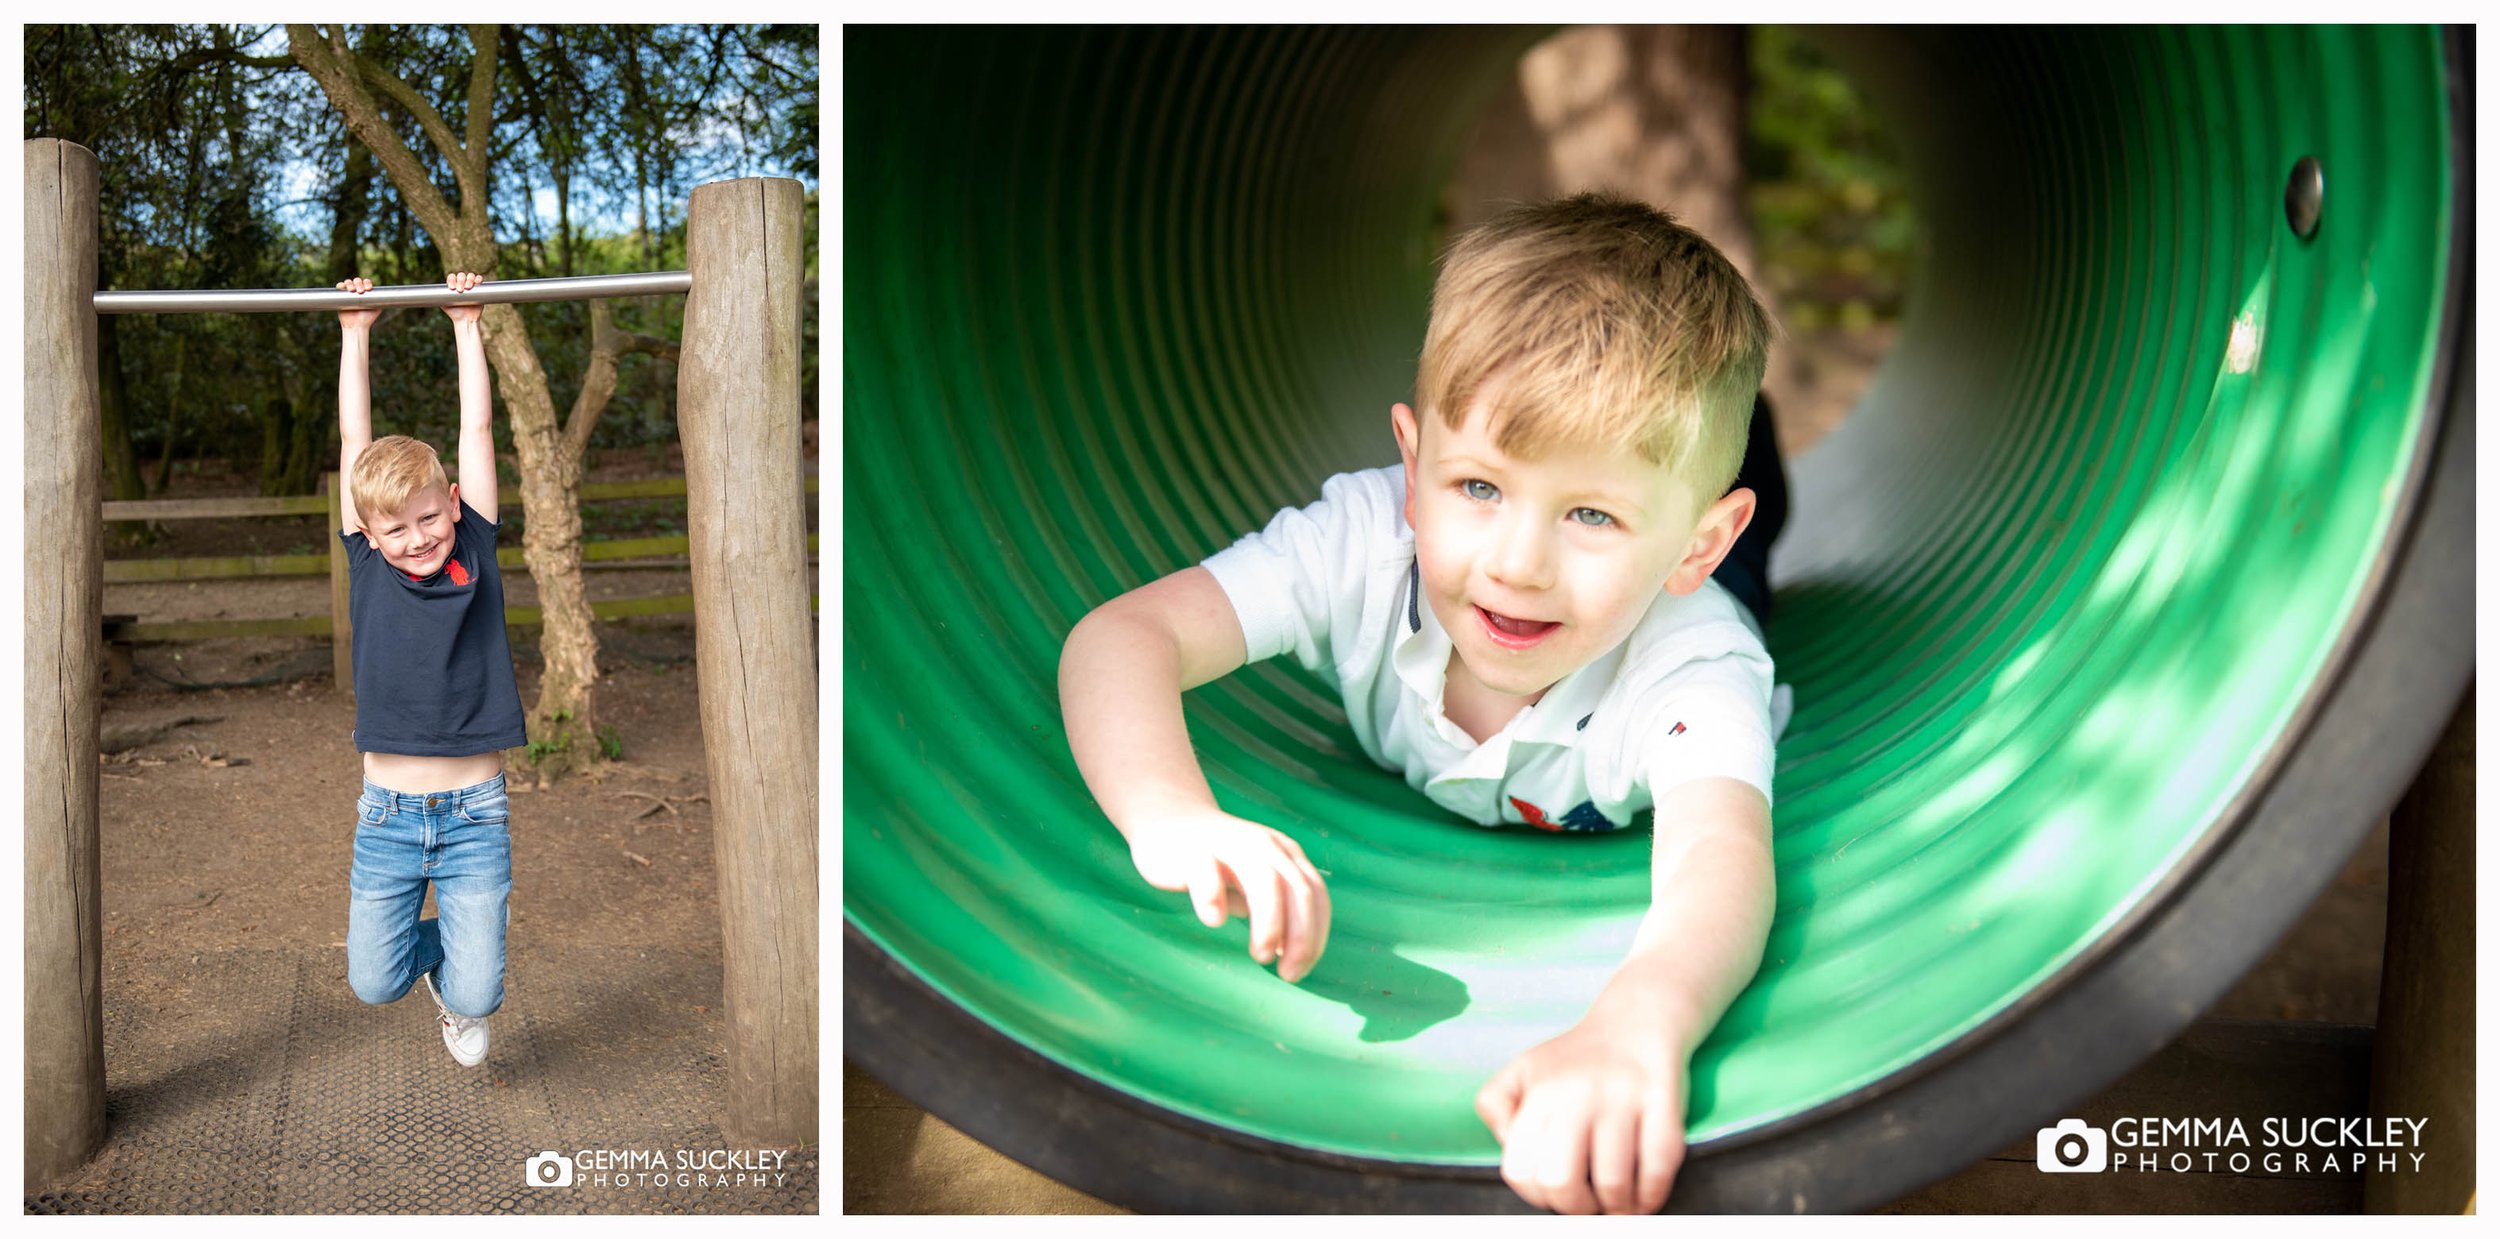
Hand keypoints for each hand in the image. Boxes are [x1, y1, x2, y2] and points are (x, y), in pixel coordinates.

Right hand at [335, 277, 379, 329]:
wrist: (357, 326)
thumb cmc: (368, 318)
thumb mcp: (377, 308)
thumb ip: (381, 301)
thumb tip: (389, 295)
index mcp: (366, 292)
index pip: (366, 282)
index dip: (367, 283)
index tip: (368, 289)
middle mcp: (357, 291)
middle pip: (357, 280)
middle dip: (359, 283)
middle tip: (360, 291)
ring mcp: (348, 293)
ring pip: (348, 282)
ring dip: (350, 283)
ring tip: (352, 290)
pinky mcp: (339, 296)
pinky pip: (339, 287)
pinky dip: (341, 285)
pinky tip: (343, 287)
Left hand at [442, 271, 482, 323]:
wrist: (465, 320)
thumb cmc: (453, 313)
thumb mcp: (443, 304)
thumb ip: (439, 297)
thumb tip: (432, 293)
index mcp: (453, 285)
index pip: (452, 277)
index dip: (452, 280)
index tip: (452, 288)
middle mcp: (462, 284)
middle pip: (461, 275)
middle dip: (460, 281)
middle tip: (460, 290)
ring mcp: (471, 285)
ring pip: (470, 276)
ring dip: (469, 280)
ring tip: (468, 288)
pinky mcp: (479, 288)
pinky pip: (479, 279)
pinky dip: (478, 279)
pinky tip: (477, 282)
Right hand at [1124, 808, 1329, 982]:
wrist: (1168, 819)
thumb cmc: (1218, 863)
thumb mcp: (1256, 882)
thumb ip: (1278, 911)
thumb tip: (1293, 958)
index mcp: (1285, 854)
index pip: (1316, 895)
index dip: (1315, 935)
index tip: (1299, 971)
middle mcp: (1264, 846)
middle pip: (1297, 889)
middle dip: (1300, 936)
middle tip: (1287, 974)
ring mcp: (1230, 844)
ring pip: (1263, 879)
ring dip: (1270, 922)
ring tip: (1262, 955)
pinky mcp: (1193, 850)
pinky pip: (1207, 870)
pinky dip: (1214, 896)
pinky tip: (1215, 921)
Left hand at [1476, 1009, 1690, 1214]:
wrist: (1636, 1021)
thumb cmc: (1575, 1059)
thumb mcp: (1521, 1070)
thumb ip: (1495, 1106)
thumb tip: (1508, 1147)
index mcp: (1540, 1092)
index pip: (1521, 1170)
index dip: (1535, 1195)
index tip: (1552, 1193)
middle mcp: (1578, 1093)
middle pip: (1562, 1181)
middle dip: (1575, 1207)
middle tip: (1587, 1203)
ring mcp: (1623, 1098)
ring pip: (1613, 1183)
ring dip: (1616, 1207)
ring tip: (1617, 1204)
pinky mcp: (1663, 1102)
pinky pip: (1658, 1168)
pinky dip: (1651, 1196)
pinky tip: (1644, 1197)